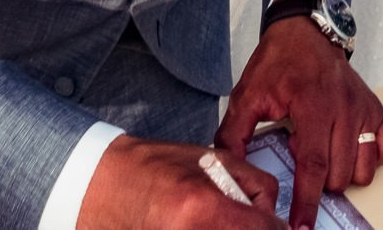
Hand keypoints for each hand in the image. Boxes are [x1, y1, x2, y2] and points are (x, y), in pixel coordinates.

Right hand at [77, 136, 280, 229]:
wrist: (105, 187)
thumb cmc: (153, 169)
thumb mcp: (214, 160)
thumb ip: (253, 186)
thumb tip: (274, 213)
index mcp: (202, 209)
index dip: (276, 227)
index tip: (277, 225)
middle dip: (256, 229)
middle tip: (251, 220)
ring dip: (236, 229)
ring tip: (222, 217)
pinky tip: (207, 223)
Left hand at [218, 17, 382, 229]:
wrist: (306, 31)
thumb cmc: (278, 62)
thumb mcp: (247, 95)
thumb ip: (234, 134)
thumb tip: (229, 169)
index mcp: (313, 107)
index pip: (313, 166)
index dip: (306, 201)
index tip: (302, 226)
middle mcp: (344, 109)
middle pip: (339, 174)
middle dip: (318, 183)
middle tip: (301, 157)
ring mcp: (363, 110)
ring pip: (364, 170)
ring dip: (343, 174)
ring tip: (322, 152)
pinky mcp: (375, 108)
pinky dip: (370, 159)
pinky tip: (349, 149)